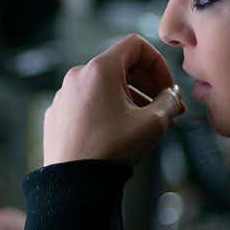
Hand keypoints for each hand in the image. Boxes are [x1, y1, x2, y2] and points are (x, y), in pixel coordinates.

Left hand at [44, 34, 186, 165]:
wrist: (74, 183)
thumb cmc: (111, 151)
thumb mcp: (153, 123)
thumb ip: (169, 102)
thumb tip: (172, 96)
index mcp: (99, 70)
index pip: (135, 45)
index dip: (158, 63)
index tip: (167, 88)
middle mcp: (77, 77)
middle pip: (120, 67)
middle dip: (147, 85)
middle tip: (166, 109)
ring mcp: (64, 96)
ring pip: (103, 88)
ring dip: (129, 100)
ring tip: (145, 125)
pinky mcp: (57, 114)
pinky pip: (87, 104)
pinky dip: (106, 111)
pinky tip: (118, 134)